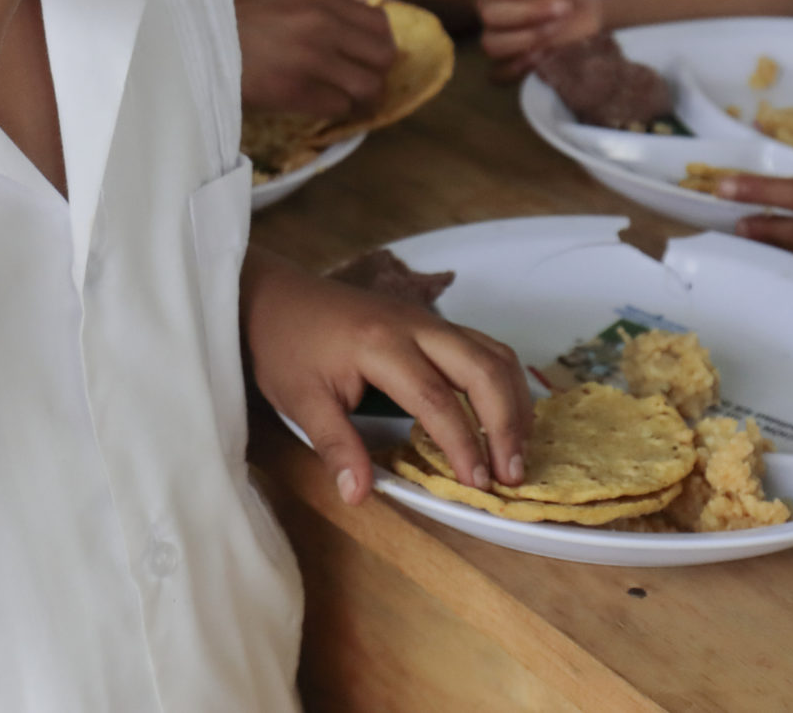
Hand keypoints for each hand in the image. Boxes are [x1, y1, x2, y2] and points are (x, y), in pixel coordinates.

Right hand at [238, 0, 394, 119]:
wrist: (197, 43)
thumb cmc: (233, 23)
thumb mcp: (282, 1)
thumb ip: (319, 11)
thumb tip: (353, 37)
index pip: (381, 23)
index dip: (379, 45)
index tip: (367, 57)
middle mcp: (324, 25)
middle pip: (384, 56)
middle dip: (377, 74)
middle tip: (361, 83)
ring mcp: (312, 58)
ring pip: (369, 87)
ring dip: (361, 99)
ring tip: (347, 102)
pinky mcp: (297, 90)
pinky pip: (340, 107)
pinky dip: (336, 112)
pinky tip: (321, 107)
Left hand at [246, 253, 528, 506]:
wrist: (273, 296)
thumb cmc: (284, 347)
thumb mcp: (300, 401)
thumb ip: (336, 447)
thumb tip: (358, 496)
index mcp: (381, 346)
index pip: (437, 400)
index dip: (463, 445)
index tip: (478, 485)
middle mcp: (415, 326)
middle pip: (481, 369)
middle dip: (506, 423)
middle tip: (513, 474)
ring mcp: (426, 319)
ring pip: (492, 353)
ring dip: (514, 400)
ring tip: (519, 450)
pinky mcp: (430, 322)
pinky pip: (483, 346)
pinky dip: (504, 381)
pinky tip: (505, 415)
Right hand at [467, 0, 599, 70]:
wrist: (587, 0)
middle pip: (488, 11)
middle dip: (526, 12)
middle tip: (563, 6)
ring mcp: (498, 31)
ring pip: (492, 43)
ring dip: (526, 38)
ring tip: (557, 29)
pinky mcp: (511, 57)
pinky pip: (500, 71)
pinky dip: (521, 66)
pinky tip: (545, 54)